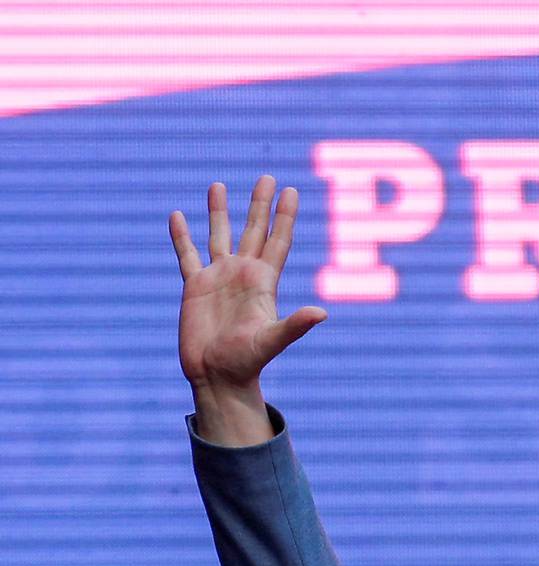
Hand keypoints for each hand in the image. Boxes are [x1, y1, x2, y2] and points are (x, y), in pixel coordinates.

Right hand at [169, 176, 325, 441]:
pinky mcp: (194, 287)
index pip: (278, 241)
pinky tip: (177, 216)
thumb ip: (295, 326)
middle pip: (253, 231)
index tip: (291, 190)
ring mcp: (218, 279)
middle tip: (268, 176)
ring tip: (219, 185)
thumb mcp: (272, 341)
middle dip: (260, 204)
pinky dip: (181, 236)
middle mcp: (242, 275)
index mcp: (263, 282)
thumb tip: (322, 314)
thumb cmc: (247, 362)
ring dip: (219, 211)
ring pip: (219, 236)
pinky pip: (187, 255)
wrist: (218, 377)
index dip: (284, 216)